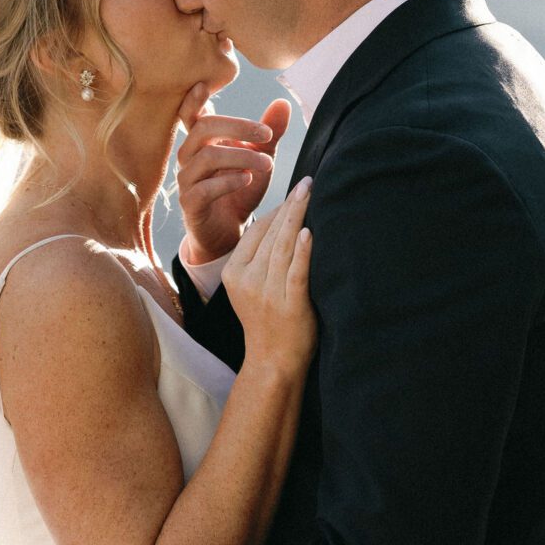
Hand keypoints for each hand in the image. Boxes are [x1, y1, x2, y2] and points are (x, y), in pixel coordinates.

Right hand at [174, 85, 292, 263]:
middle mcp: (188, 157)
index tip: (203, 85)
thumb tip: (283, 102)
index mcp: (201, 141)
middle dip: (237, 127)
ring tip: (268, 164)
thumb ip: (269, 133)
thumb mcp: (260, 157)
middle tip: (267, 134)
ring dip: (241, 157)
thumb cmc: (240, 189)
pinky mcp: (191, 204)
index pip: (190, 115)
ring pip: (206, 157)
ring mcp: (186, 181)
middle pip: (203, 129)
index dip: (193, 100)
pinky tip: (248, 180)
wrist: (230, 231)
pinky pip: (203, 188)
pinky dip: (228, 182)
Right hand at [219, 179, 316, 379]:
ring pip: (283, 248)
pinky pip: (295, 273)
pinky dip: (302, 251)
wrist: (273, 362)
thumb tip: (283, 221)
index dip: (278, 210)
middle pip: (271, 235)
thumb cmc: (268, 320)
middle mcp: (247, 280)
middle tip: (308, 182)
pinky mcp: (289, 305)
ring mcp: (267, 293)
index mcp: (234, 273)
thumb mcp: (251, 287)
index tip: (296, 192)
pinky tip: (308, 232)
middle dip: (291, 205)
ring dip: (298, 217)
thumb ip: (260, 258)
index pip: (257, 232)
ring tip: (310, 194)